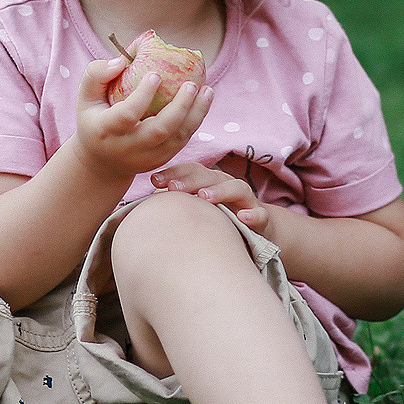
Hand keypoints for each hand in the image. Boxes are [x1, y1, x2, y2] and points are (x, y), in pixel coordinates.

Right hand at [71, 57, 212, 183]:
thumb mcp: (85, 97)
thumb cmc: (94, 119)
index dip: (143, 95)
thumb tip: (122, 60)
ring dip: (195, 115)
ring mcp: (145, 158)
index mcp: (104, 131)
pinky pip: (182, 142)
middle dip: (179, 107)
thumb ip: (96, 74)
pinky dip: (195, 122)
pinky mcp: (160, 161)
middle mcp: (126, 148)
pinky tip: (203, 101)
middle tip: (192, 84)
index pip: (126, 115)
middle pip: (159, 131)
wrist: (101, 162)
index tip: (156, 74)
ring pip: (176, 140)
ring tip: (207, 90)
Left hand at [154, 159, 275, 238]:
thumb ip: (177, 205)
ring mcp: (246, 202)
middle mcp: (228, 187)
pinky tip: (243, 218)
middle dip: (191, 180)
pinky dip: (253, 215)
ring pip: (237, 189)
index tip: (154, 181)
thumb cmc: (219, 220)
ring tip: (204, 197)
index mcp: (210, 183)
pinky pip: (260, 215)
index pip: (191, 170)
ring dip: (220, 191)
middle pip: (210, 176)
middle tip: (173, 188)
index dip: (174, 173)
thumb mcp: (198, 210)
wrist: (258, 233)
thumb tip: (141, 209)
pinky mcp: (262, 220)